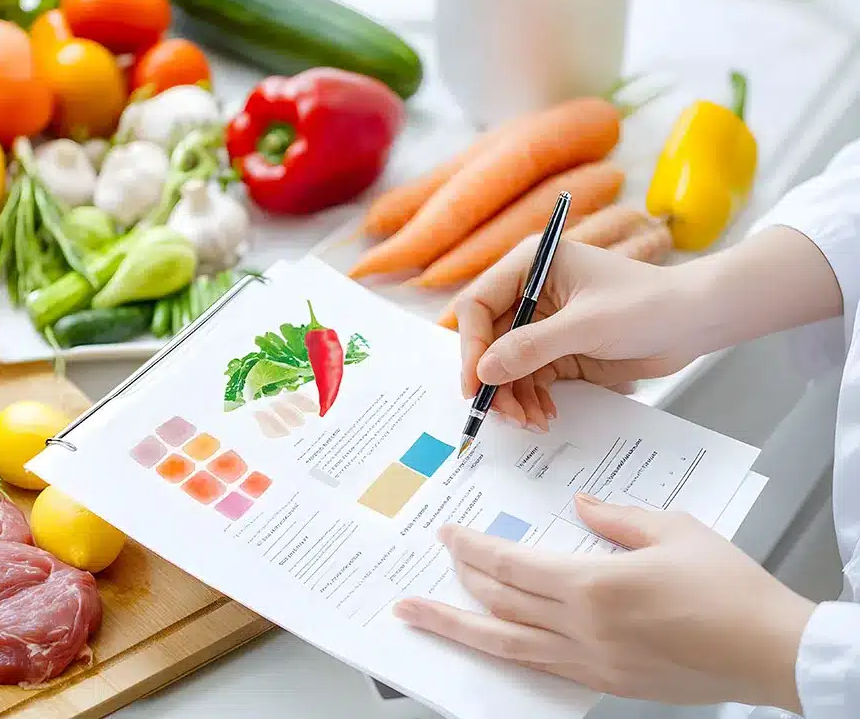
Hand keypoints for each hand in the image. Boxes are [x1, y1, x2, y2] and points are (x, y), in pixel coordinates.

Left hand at [393, 495, 814, 711]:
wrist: (771, 651)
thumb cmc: (730, 589)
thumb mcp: (672, 529)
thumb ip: (616, 518)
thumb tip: (582, 508)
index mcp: (593, 586)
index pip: (511, 566)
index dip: (472, 549)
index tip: (447, 535)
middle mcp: (583, 629)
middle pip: (500, 605)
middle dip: (457, 584)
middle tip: (424, 572)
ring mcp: (592, 663)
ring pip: (508, 645)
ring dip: (460, 629)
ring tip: (420, 619)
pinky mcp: (607, 683)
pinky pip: (542, 666)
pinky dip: (508, 652)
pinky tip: (493, 642)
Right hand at [453, 239, 705, 430]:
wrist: (697, 321)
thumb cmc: (649, 305)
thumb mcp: (587, 326)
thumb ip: (531, 347)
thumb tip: (483, 372)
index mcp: (531, 266)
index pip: (477, 305)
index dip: (471, 346)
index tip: (475, 384)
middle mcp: (530, 292)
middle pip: (487, 341)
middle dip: (492, 379)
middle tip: (500, 414)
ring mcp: (542, 323)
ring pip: (505, 365)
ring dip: (511, 396)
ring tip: (529, 421)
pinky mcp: (558, 349)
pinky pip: (528, 378)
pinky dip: (530, 399)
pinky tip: (543, 415)